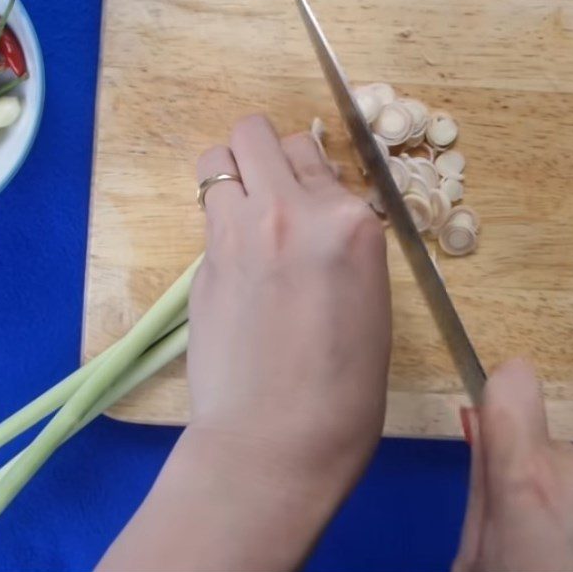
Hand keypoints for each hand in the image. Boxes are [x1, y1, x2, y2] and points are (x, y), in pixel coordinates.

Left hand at [188, 114, 390, 492]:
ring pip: (219, 154)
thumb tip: (315, 212)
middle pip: (260, 132)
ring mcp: (241, 230)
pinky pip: (208, 205)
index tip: (309, 199)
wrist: (278, 439)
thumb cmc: (345, 386)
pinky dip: (218, 212)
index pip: (318, 154)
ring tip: (244, 209)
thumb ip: (340, 238)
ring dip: (231, 171)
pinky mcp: (205, 258)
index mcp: (351, 223)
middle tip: (271, 188)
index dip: (311, 173)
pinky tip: (232, 251)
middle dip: (264, 151)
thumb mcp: (368, 295)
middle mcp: (294, 209)